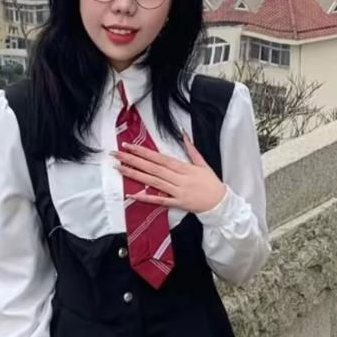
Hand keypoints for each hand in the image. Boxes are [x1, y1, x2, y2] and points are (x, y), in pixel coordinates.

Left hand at [110, 131, 227, 213]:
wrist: (220, 203)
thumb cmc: (211, 183)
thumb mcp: (203, 163)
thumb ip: (192, 149)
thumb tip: (184, 134)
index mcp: (184, 167)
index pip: (159, 158)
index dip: (143, 152)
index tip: (129, 146)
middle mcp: (178, 178)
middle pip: (152, 167)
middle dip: (133, 160)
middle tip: (117, 154)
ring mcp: (177, 191)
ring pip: (153, 182)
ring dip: (136, 175)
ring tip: (120, 169)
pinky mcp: (177, 203)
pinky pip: (159, 200)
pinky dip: (146, 198)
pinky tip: (133, 194)